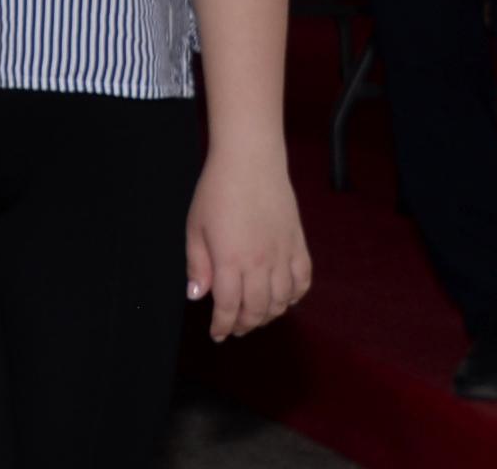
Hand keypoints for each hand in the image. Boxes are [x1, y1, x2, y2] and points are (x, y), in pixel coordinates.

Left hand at [188, 148, 311, 340]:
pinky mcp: (299, 245)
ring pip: (282, 301)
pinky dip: (294, 296)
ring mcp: (283, 255)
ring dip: (269, 315)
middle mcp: (260, 263)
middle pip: (257, 309)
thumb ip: (197, 265)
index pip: (228, 307)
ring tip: (255, 317)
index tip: (217, 334)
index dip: (222, 325)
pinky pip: (302, 281)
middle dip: (244, 324)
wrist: (250, 162)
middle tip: (234, 328)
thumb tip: (197, 296)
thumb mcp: (194, 227)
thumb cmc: (216, 191)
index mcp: (231, 260)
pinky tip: (284, 299)